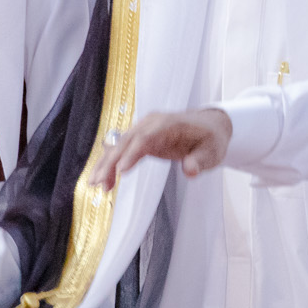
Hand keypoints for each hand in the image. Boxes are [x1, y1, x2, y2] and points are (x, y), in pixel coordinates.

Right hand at [90, 108, 232, 188]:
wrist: (209, 125)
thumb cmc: (211, 139)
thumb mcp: (212, 152)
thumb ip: (200, 161)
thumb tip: (189, 171)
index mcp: (168, 124)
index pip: (146, 138)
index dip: (132, 153)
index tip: (121, 171)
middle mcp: (151, 124)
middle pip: (126, 142)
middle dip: (111, 162)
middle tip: (99, 182)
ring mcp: (143, 129)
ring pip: (118, 146)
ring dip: (105, 164)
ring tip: (94, 184)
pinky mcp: (139, 138)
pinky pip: (121, 150)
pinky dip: (110, 164)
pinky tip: (102, 180)